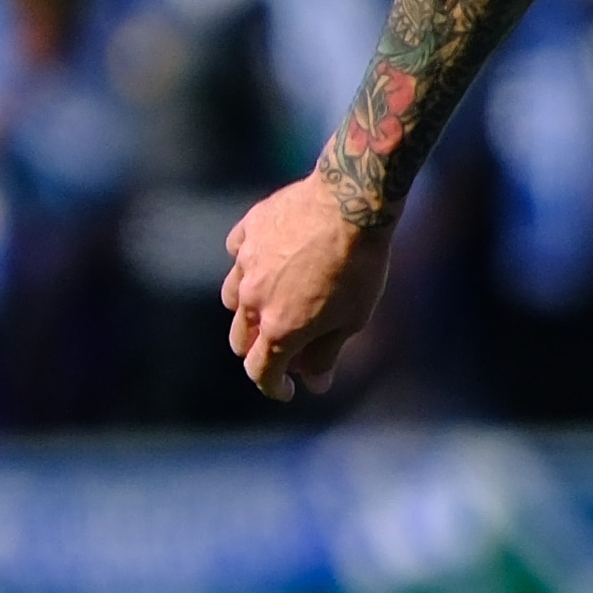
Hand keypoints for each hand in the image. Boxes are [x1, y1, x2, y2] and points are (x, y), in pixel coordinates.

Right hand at [221, 173, 394, 402]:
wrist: (352, 201)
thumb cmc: (361, 265)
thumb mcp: (352, 317)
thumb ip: (327, 352)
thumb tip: (315, 383)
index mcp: (279, 328)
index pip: (261, 371)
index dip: (273, 387)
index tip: (286, 390)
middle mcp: (253, 299)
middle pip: (240, 338)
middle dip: (258, 352)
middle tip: (281, 351)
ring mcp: (245, 262)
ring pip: (232, 298)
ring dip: (246, 310)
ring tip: (269, 306)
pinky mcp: (248, 230)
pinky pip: (237, 253)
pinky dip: (247, 263)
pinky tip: (265, 260)